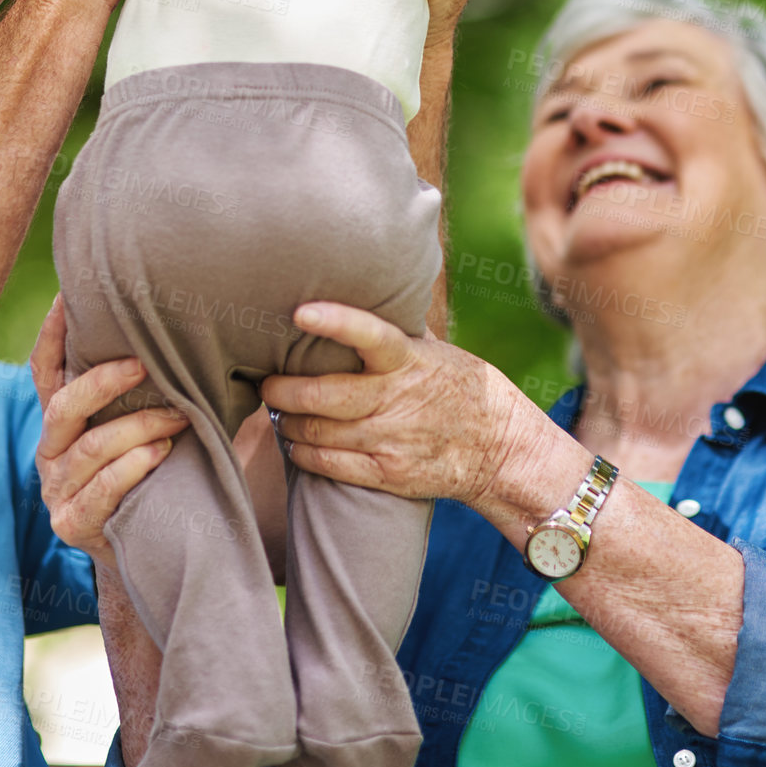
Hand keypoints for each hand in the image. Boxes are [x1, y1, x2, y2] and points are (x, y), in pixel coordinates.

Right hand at [31, 296, 189, 568]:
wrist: (156, 548)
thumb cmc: (164, 469)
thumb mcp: (156, 422)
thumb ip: (163, 385)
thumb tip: (213, 329)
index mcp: (65, 418)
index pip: (47, 368)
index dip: (53, 332)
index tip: (68, 294)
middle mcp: (52, 449)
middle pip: (63, 406)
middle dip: (103, 381)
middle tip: (144, 363)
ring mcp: (57, 489)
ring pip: (88, 449)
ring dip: (136, 427)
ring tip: (178, 416)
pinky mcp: (72, 523)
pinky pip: (99, 490)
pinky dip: (132, 468)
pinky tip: (160, 455)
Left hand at [261, 301, 514, 510]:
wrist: (498, 446)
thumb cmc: (458, 385)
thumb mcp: (434, 349)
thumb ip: (396, 329)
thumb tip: (360, 293)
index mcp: (408, 360)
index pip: (370, 335)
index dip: (335, 322)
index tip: (301, 311)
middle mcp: (396, 399)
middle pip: (324, 396)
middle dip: (283, 389)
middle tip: (267, 381)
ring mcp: (390, 439)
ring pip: (319, 432)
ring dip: (288, 422)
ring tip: (278, 411)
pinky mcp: (387, 473)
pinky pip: (331, 465)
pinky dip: (303, 454)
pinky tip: (294, 444)